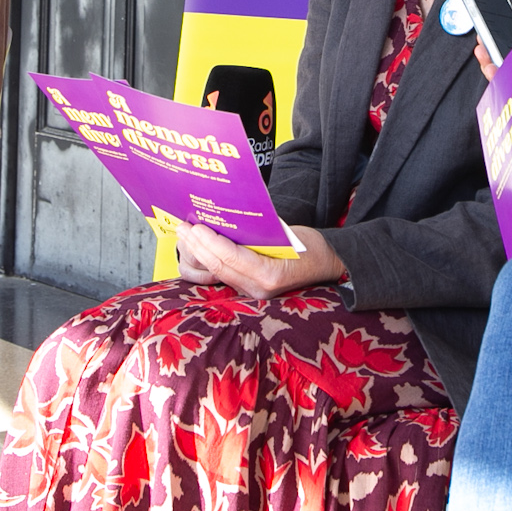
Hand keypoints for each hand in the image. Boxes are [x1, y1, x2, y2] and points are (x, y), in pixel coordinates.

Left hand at [174, 223, 345, 297]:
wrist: (328, 264)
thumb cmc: (312, 247)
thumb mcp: (289, 234)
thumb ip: (259, 231)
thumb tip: (228, 218)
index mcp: (269, 275)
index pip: (231, 258)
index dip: (210, 242)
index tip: (196, 226)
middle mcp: (258, 289)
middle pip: (219, 266)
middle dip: (197, 245)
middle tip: (182, 226)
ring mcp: (253, 292)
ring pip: (217, 273)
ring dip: (198, 253)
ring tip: (185, 235)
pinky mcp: (249, 289)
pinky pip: (223, 275)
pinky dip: (208, 260)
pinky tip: (198, 248)